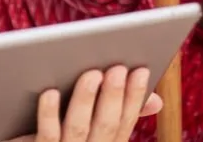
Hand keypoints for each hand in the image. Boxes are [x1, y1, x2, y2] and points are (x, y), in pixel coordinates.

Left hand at [9, 67, 162, 141]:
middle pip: (106, 126)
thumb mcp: (100, 131)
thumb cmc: (69, 137)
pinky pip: (46, 135)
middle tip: (118, 68)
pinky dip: (49, 114)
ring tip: (92, 75)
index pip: (126, 122)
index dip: (135, 97)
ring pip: (78, 128)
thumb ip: (121, 112)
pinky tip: (50, 92)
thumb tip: (156, 100)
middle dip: (114, 96)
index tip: (142, 70)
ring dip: (86, 100)